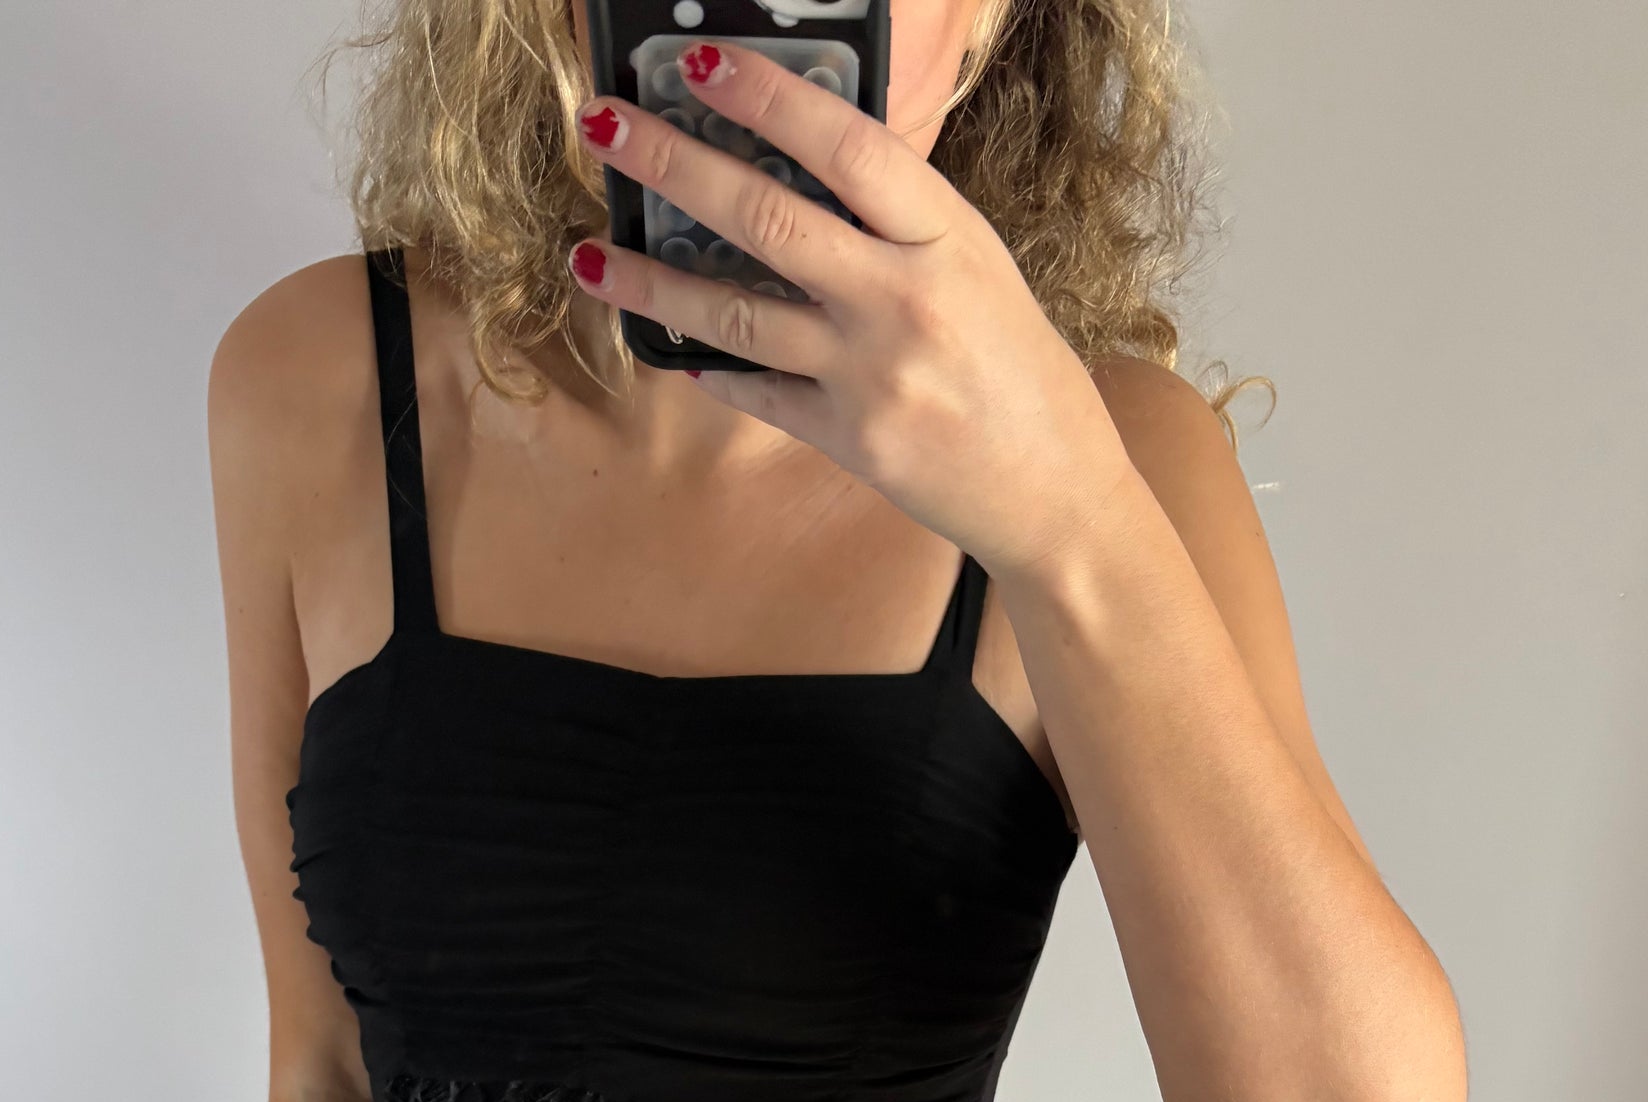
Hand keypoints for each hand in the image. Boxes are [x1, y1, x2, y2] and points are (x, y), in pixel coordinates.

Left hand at [568, 41, 1135, 577]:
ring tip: (594, 257)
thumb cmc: (1020, 371)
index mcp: (946, 238)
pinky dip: (710, 368)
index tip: (705, 65)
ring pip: (735, 313)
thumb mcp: (978, 268)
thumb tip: (807, 171)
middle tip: (607, 128)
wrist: (1054, 491)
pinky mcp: (846, 439)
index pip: (846, 146)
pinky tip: (674, 350)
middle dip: (674, 166)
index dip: (769, 98)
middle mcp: (903, 301)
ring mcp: (869, 375)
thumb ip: (900, 224)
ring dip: (652, 284)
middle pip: (768, 218)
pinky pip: (757, 391)